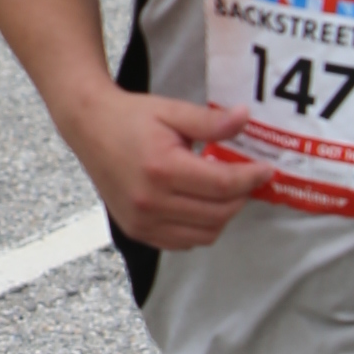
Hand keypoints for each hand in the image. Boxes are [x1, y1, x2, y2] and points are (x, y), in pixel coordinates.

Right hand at [66, 87, 274, 249]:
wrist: (88, 127)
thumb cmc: (129, 117)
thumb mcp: (172, 111)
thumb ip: (210, 121)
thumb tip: (245, 118)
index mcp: (162, 169)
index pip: (222, 186)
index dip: (250, 179)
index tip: (265, 170)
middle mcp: (151, 201)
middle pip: (218, 214)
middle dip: (241, 197)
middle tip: (247, 178)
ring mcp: (142, 221)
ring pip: (204, 234)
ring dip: (223, 216)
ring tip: (223, 191)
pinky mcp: (137, 230)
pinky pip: (183, 242)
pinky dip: (201, 228)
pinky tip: (200, 204)